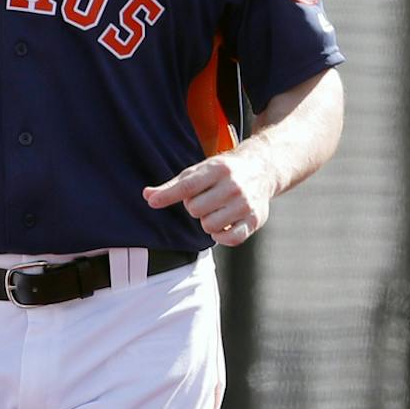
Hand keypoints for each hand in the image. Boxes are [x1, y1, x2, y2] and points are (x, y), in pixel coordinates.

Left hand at [144, 149, 278, 246]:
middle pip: (195, 209)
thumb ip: (173, 186)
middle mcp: (233, 186)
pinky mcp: (254, 220)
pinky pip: (229, 239)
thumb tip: (147, 196)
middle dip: (195, 207)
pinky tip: (224, 225)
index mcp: (217, 169)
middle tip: (205, 199)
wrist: (262, 169)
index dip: (167, 196)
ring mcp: (245, 204)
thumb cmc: (223, 172)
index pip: (187, 187)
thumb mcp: (200, 171)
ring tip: (216, 210)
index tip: (153, 202)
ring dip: (208, 222)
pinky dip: (222, 236)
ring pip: (209, 226)